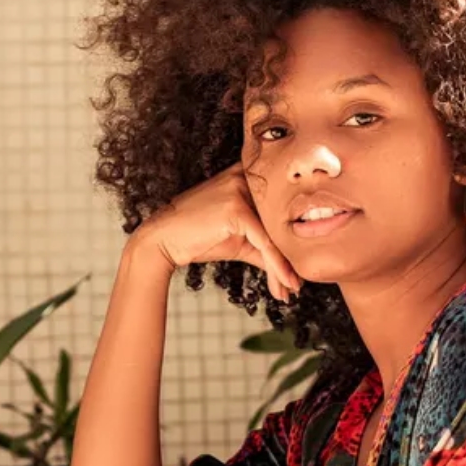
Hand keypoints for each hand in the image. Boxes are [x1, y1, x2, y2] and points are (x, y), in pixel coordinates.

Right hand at [130, 162, 301, 301]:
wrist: (163, 240)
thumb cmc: (201, 237)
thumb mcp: (241, 241)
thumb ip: (267, 248)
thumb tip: (293, 273)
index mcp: (250, 176)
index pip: (281, 209)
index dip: (293, 238)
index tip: (303, 266)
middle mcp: (248, 177)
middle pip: (280, 222)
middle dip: (290, 256)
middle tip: (298, 284)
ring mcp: (241, 190)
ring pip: (274, 234)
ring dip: (284, 266)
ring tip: (292, 289)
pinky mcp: (236, 208)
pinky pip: (264, 241)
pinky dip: (276, 265)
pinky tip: (285, 284)